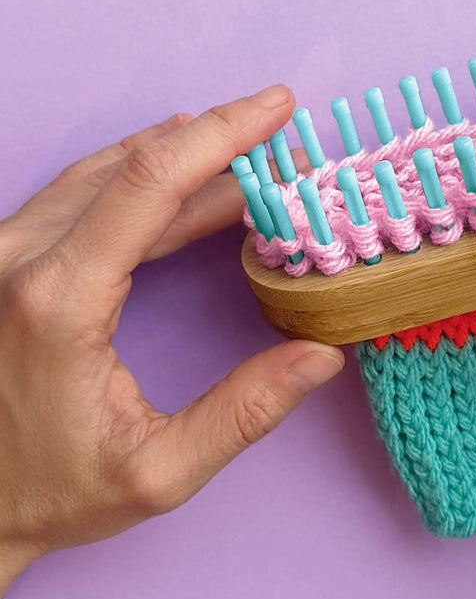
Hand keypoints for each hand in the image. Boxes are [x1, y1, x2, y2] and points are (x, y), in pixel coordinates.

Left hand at [0, 86, 343, 597]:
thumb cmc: (56, 492)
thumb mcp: (159, 472)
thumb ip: (244, 413)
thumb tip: (321, 356)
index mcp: (59, 301)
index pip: (151, 184)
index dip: (222, 135)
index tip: (276, 107)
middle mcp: (18, 259)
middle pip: (132, 167)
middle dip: (216, 144)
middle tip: (283, 139)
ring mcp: (1, 253)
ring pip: (100, 172)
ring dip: (178, 155)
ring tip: (245, 150)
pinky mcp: (1, 259)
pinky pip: (76, 194)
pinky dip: (136, 175)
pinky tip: (174, 168)